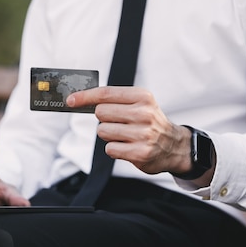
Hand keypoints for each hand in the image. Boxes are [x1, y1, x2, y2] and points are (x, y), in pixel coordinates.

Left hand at [67, 86, 191, 175]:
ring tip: (125, 135)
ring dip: (109, 135)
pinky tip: (128, 146)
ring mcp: (143, 134)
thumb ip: (113, 99)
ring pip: (103, 131)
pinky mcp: (140, 153)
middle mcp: (144, 114)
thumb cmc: (149, 122)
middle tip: (119, 123)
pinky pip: (110, 149)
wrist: (174, 146)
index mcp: (142, 97)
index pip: (105, 94)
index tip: (71, 100)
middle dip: (104, 119)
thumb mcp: (139, 103)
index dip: (85, 96)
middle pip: (101, 113)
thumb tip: (79, 99)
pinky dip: (115, 149)